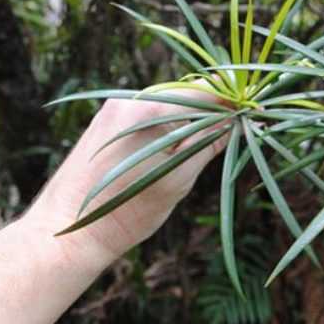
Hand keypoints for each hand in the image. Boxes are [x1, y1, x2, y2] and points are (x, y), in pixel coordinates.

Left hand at [26, 88, 228, 269]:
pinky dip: (172, 124)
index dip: (231, 101)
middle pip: (185, 94)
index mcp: (146, 111)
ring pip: (168, 104)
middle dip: (214, 108)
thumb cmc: (127, 211)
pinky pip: (150, 114)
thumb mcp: (179, 177)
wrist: (69, 231)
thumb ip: (209, 144)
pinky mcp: (107, 122)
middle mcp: (128, 101)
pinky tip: (183, 143)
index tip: (254, 111)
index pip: (201, 93)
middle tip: (238, 126)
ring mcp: (114, 110)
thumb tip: (238, 123)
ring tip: (214, 138)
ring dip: (193, 117)